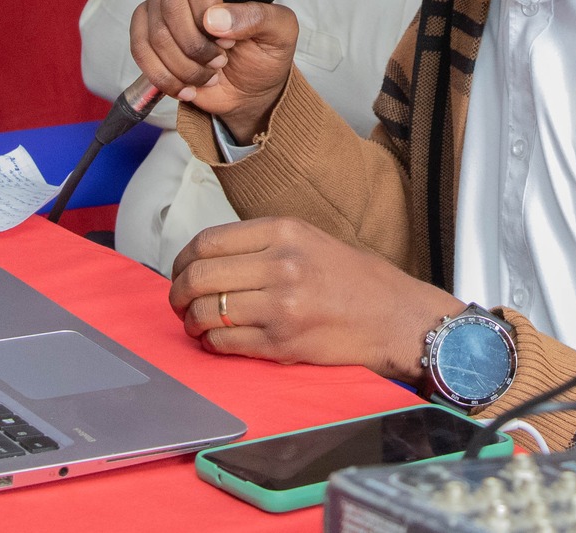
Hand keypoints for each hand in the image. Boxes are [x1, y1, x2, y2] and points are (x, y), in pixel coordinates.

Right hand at [130, 0, 297, 142]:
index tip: (228, 40)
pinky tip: (185, 84)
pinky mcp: (147, 26)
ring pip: (156, 29)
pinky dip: (162, 74)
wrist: (247, 89)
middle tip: (220, 61)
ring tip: (208, 75)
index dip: (208, 11)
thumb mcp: (280, 34)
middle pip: (172, 2)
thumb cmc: (265, 54)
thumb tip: (215, 18)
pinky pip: (139, 46)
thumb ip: (259, 17)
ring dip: (183, 64)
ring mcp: (164, 0)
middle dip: (195, 44)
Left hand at [169, 217, 461, 380]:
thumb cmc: (357, 280)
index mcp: (284, 231)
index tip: (179, 272)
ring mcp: (281, 305)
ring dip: (191, 322)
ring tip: (196, 325)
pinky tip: (216, 341)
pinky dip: (211, 344)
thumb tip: (210, 258)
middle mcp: (281, 264)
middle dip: (177, 293)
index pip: (207, 241)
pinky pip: (225, 343)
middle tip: (179, 302)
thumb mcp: (311, 239)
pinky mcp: (283, 343)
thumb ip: (263, 244)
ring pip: (206, 311)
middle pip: (198, 276)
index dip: (181, 260)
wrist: (397, 318)